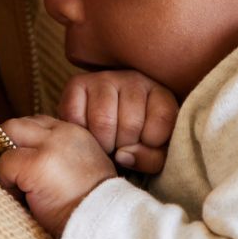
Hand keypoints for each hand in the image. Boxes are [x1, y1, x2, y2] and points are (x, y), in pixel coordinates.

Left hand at [0, 115, 115, 237]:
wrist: (102, 223)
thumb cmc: (91, 205)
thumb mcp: (84, 167)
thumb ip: (61, 154)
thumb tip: (28, 155)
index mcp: (76, 133)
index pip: (37, 124)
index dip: (26, 144)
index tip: (28, 166)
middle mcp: (63, 133)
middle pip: (17, 124)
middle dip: (10, 147)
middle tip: (17, 175)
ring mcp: (49, 146)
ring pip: (9, 135)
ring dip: (8, 162)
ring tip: (21, 187)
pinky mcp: (36, 164)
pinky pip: (5, 163)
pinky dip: (7, 181)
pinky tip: (24, 198)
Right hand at [58, 69, 178, 172]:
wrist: (107, 129)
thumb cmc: (136, 142)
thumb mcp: (156, 153)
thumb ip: (151, 159)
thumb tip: (122, 155)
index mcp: (161, 93)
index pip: (162, 121)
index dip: (151, 144)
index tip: (144, 145)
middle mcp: (134, 80)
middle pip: (130, 124)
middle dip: (124, 146)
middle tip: (121, 146)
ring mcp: (104, 79)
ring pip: (103, 121)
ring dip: (102, 143)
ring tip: (106, 142)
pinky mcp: (77, 83)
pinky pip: (75, 116)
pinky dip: (81, 134)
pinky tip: (88, 133)